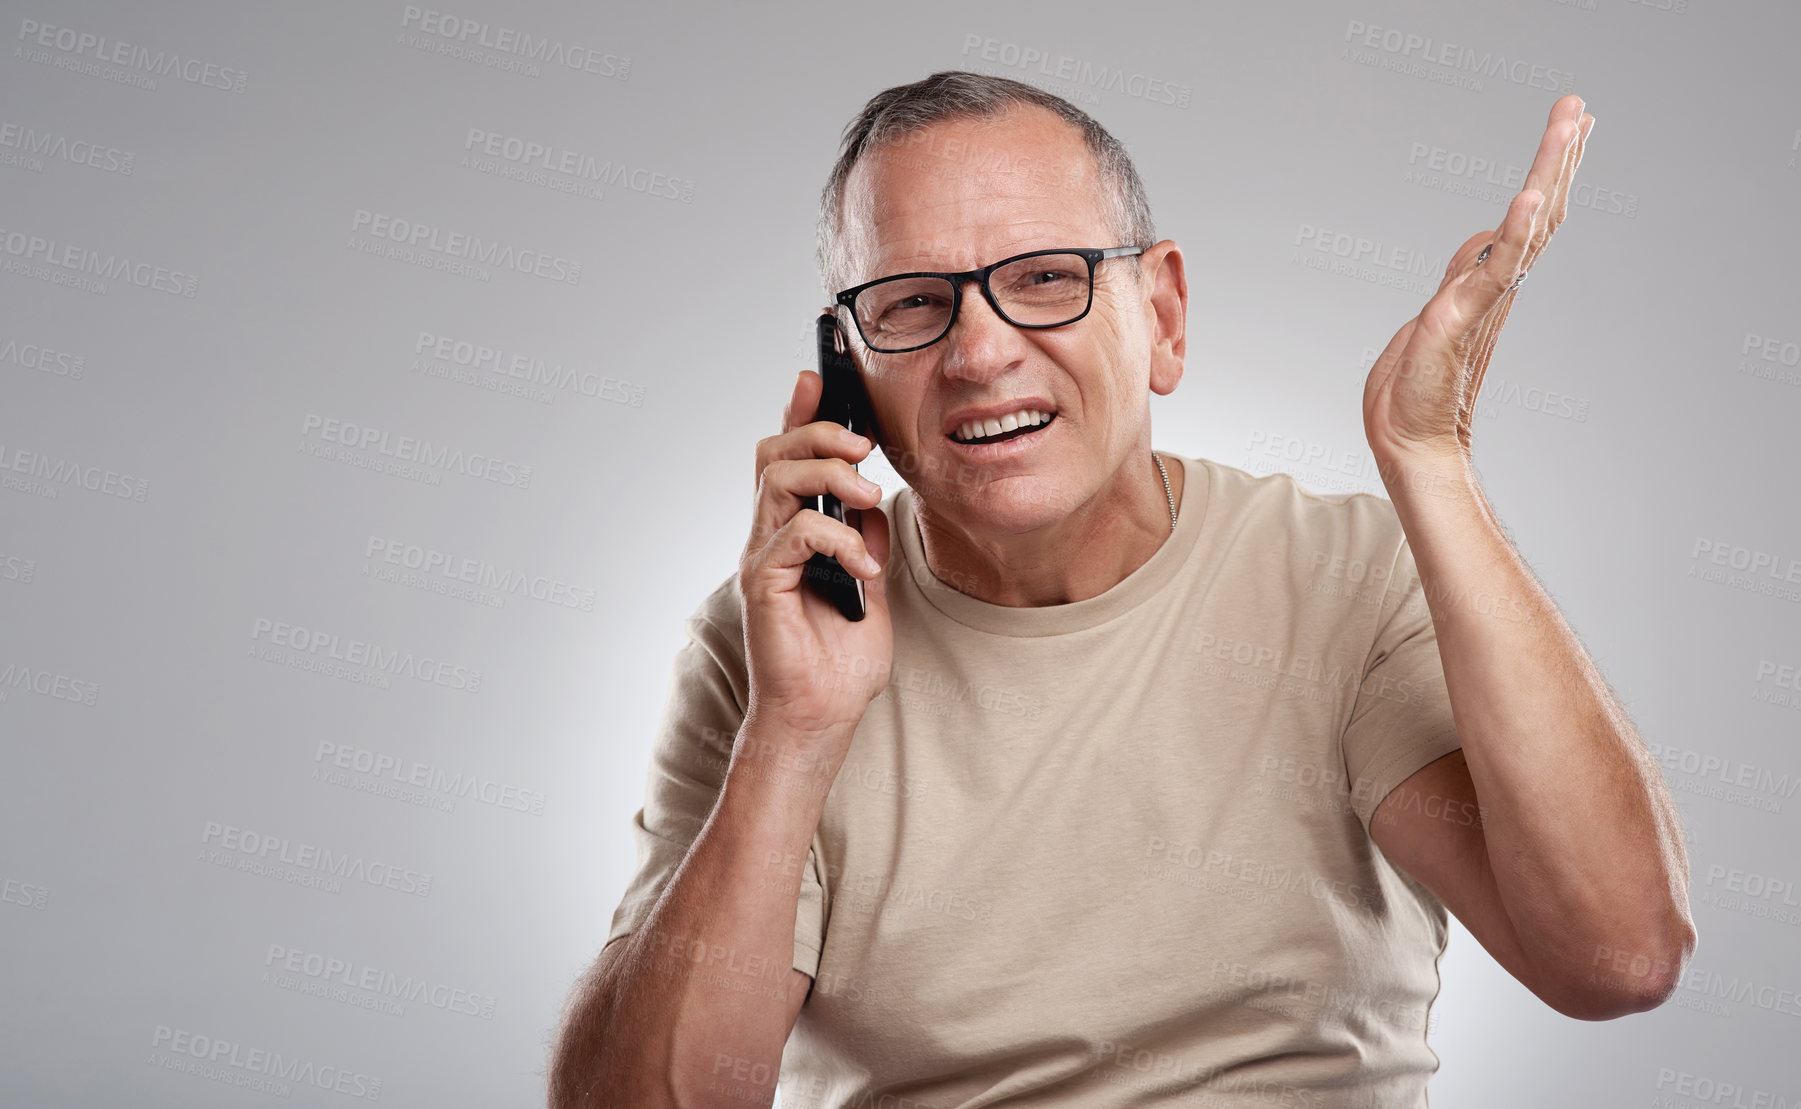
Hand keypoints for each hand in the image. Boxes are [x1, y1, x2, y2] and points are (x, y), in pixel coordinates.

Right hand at [737, 366, 893, 765]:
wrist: (822, 715)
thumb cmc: (841, 657)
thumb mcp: (869, 578)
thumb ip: (865, 534)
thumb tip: (874, 494)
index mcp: (790, 531)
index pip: (785, 455)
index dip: (798, 410)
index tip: (819, 375)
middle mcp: (767, 537)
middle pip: (774, 451)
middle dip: (819, 431)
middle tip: (863, 445)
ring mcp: (762, 559)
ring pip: (779, 479)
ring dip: (831, 474)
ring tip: (869, 495)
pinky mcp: (763, 585)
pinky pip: (795, 533)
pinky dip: (838, 537)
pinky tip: (864, 566)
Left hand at [1362, 94, 1594, 466]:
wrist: (1407, 440)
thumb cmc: (1417, 388)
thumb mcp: (1440, 311)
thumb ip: (1466, 274)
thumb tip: (1487, 238)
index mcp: (1491, 283)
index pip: (1530, 216)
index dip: (1551, 170)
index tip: (1573, 125)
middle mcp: (1495, 287)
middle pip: (1538, 211)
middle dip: (1558, 156)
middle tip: (1580, 107)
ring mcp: (1481, 300)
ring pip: (1525, 227)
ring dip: (1546, 172)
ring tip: (1568, 125)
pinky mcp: (1460, 318)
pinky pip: (1494, 270)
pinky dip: (1512, 233)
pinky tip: (1529, 198)